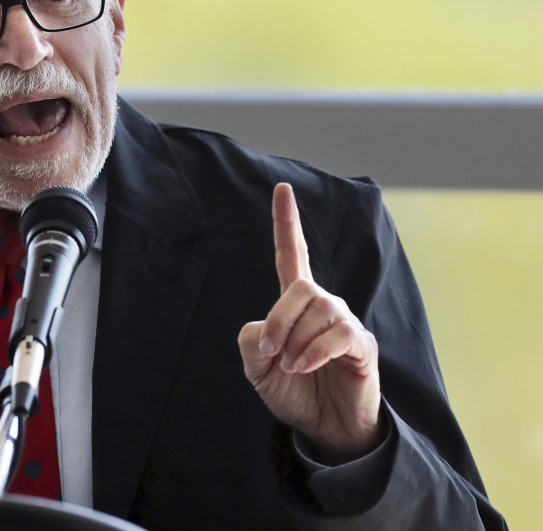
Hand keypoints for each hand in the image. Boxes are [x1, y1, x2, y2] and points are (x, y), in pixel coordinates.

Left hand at [238, 183, 382, 462]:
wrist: (324, 428)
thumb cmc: (293, 392)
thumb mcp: (257, 368)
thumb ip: (253, 341)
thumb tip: (268, 330)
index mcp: (295, 305)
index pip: (292, 254)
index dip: (286, 222)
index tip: (282, 188)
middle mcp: (323, 305)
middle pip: (301, 286)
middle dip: (280, 318)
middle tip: (271, 353)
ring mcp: (345, 322)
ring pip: (320, 310)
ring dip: (297, 341)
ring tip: (292, 367)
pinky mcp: (362, 344)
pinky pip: (339, 334)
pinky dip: (315, 351)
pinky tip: (304, 367)